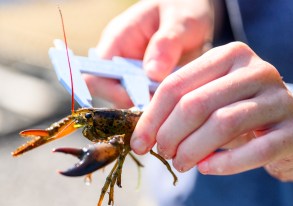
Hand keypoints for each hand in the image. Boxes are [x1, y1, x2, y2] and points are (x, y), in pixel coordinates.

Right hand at [84, 0, 213, 107]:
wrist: (193, 12)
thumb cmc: (183, 8)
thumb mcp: (180, 20)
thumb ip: (167, 42)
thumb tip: (152, 73)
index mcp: (118, 39)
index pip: (95, 74)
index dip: (110, 91)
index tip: (139, 99)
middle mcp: (120, 60)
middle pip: (110, 94)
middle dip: (134, 102)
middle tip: (162, 103)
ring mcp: (134, 73)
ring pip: (130, 101)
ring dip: (148, 105)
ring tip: (172, 100)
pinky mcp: (149, 83)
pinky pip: (147, 100)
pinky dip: (159, 104)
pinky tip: (175, 100)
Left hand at [130, 42, 292, 181]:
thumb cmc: (242, 113)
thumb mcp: (211, 99)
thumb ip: (181, 107)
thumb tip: (144, 132)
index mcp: (229, 56)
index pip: (176, 84)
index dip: (152, 117)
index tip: (139, 143)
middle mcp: (256, 70)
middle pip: (196, 104)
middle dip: (170, 134)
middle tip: (163, 153)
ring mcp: (278, 99)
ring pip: (222, 124)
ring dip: (192, 150)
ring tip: (181, 163)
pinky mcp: (292, 130)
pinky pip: (254, 150)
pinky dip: (225, 164)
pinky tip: (206, 169)